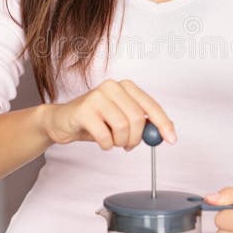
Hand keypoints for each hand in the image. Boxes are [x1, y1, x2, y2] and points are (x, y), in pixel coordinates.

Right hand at [43, 79, 176, 150]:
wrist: (61, 121)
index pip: (151, 105)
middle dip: (135, 138)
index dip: (163, 123)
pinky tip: (100, 140)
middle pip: (137, 118)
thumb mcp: (121, 119)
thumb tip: (164, 133)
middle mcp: (113, 86)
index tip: (171, 139)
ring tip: (111, 141)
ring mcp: (97, 96)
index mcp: (126, 86)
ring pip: (122, 127)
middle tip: (128, 146)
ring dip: (119, 142)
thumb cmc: (94, 121)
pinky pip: (105, 135)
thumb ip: (141, 123)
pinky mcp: (84, 109)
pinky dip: (105, 145)